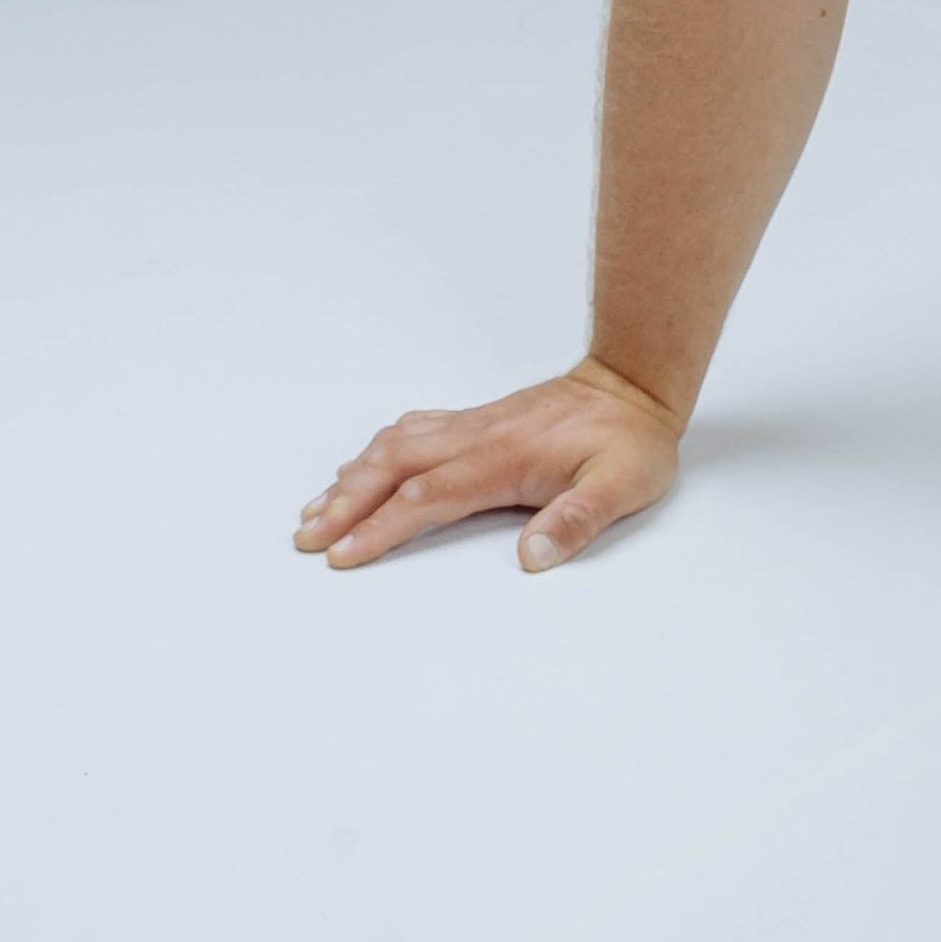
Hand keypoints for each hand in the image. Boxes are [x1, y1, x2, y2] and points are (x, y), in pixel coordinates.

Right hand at [292, 357, 682, 573]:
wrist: (635, 384)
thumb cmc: (631, 440)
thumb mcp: (622, 486)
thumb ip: (577, 521)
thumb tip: (533, 557)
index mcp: (504, 458)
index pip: (427, 497)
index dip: (382, 527)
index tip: (344, 553)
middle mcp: (478, 437)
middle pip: (393, 467)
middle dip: (344, 503)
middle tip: (305, 537)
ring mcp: (474, 426)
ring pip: (396, 445)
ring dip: (352, 476)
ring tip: (316, 508)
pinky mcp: (478, 422)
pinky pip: (413, 431)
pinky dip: (377, 451)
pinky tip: (362, 464)